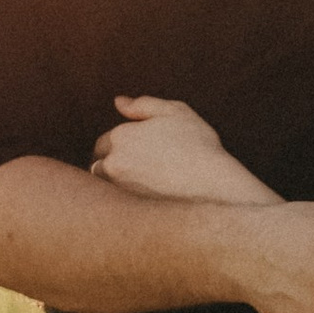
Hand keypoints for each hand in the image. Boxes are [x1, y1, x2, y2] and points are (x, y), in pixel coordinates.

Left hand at [91, 96, 268, 203]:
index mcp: (121, 136)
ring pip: (103, 187)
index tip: (137, 153)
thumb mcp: (176, 113)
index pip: (104, 142)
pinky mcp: (126, 210)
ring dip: (112, 185)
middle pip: (98, 164)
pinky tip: (139, 202)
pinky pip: (114, 205)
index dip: (119, 146)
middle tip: (137, 171)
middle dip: (111, 165)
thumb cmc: (200, 146)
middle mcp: (113, 163)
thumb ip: (144, 105)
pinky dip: (120, 203)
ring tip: (137, 187)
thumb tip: (118, 102)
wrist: (215, 187)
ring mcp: (118, 189)